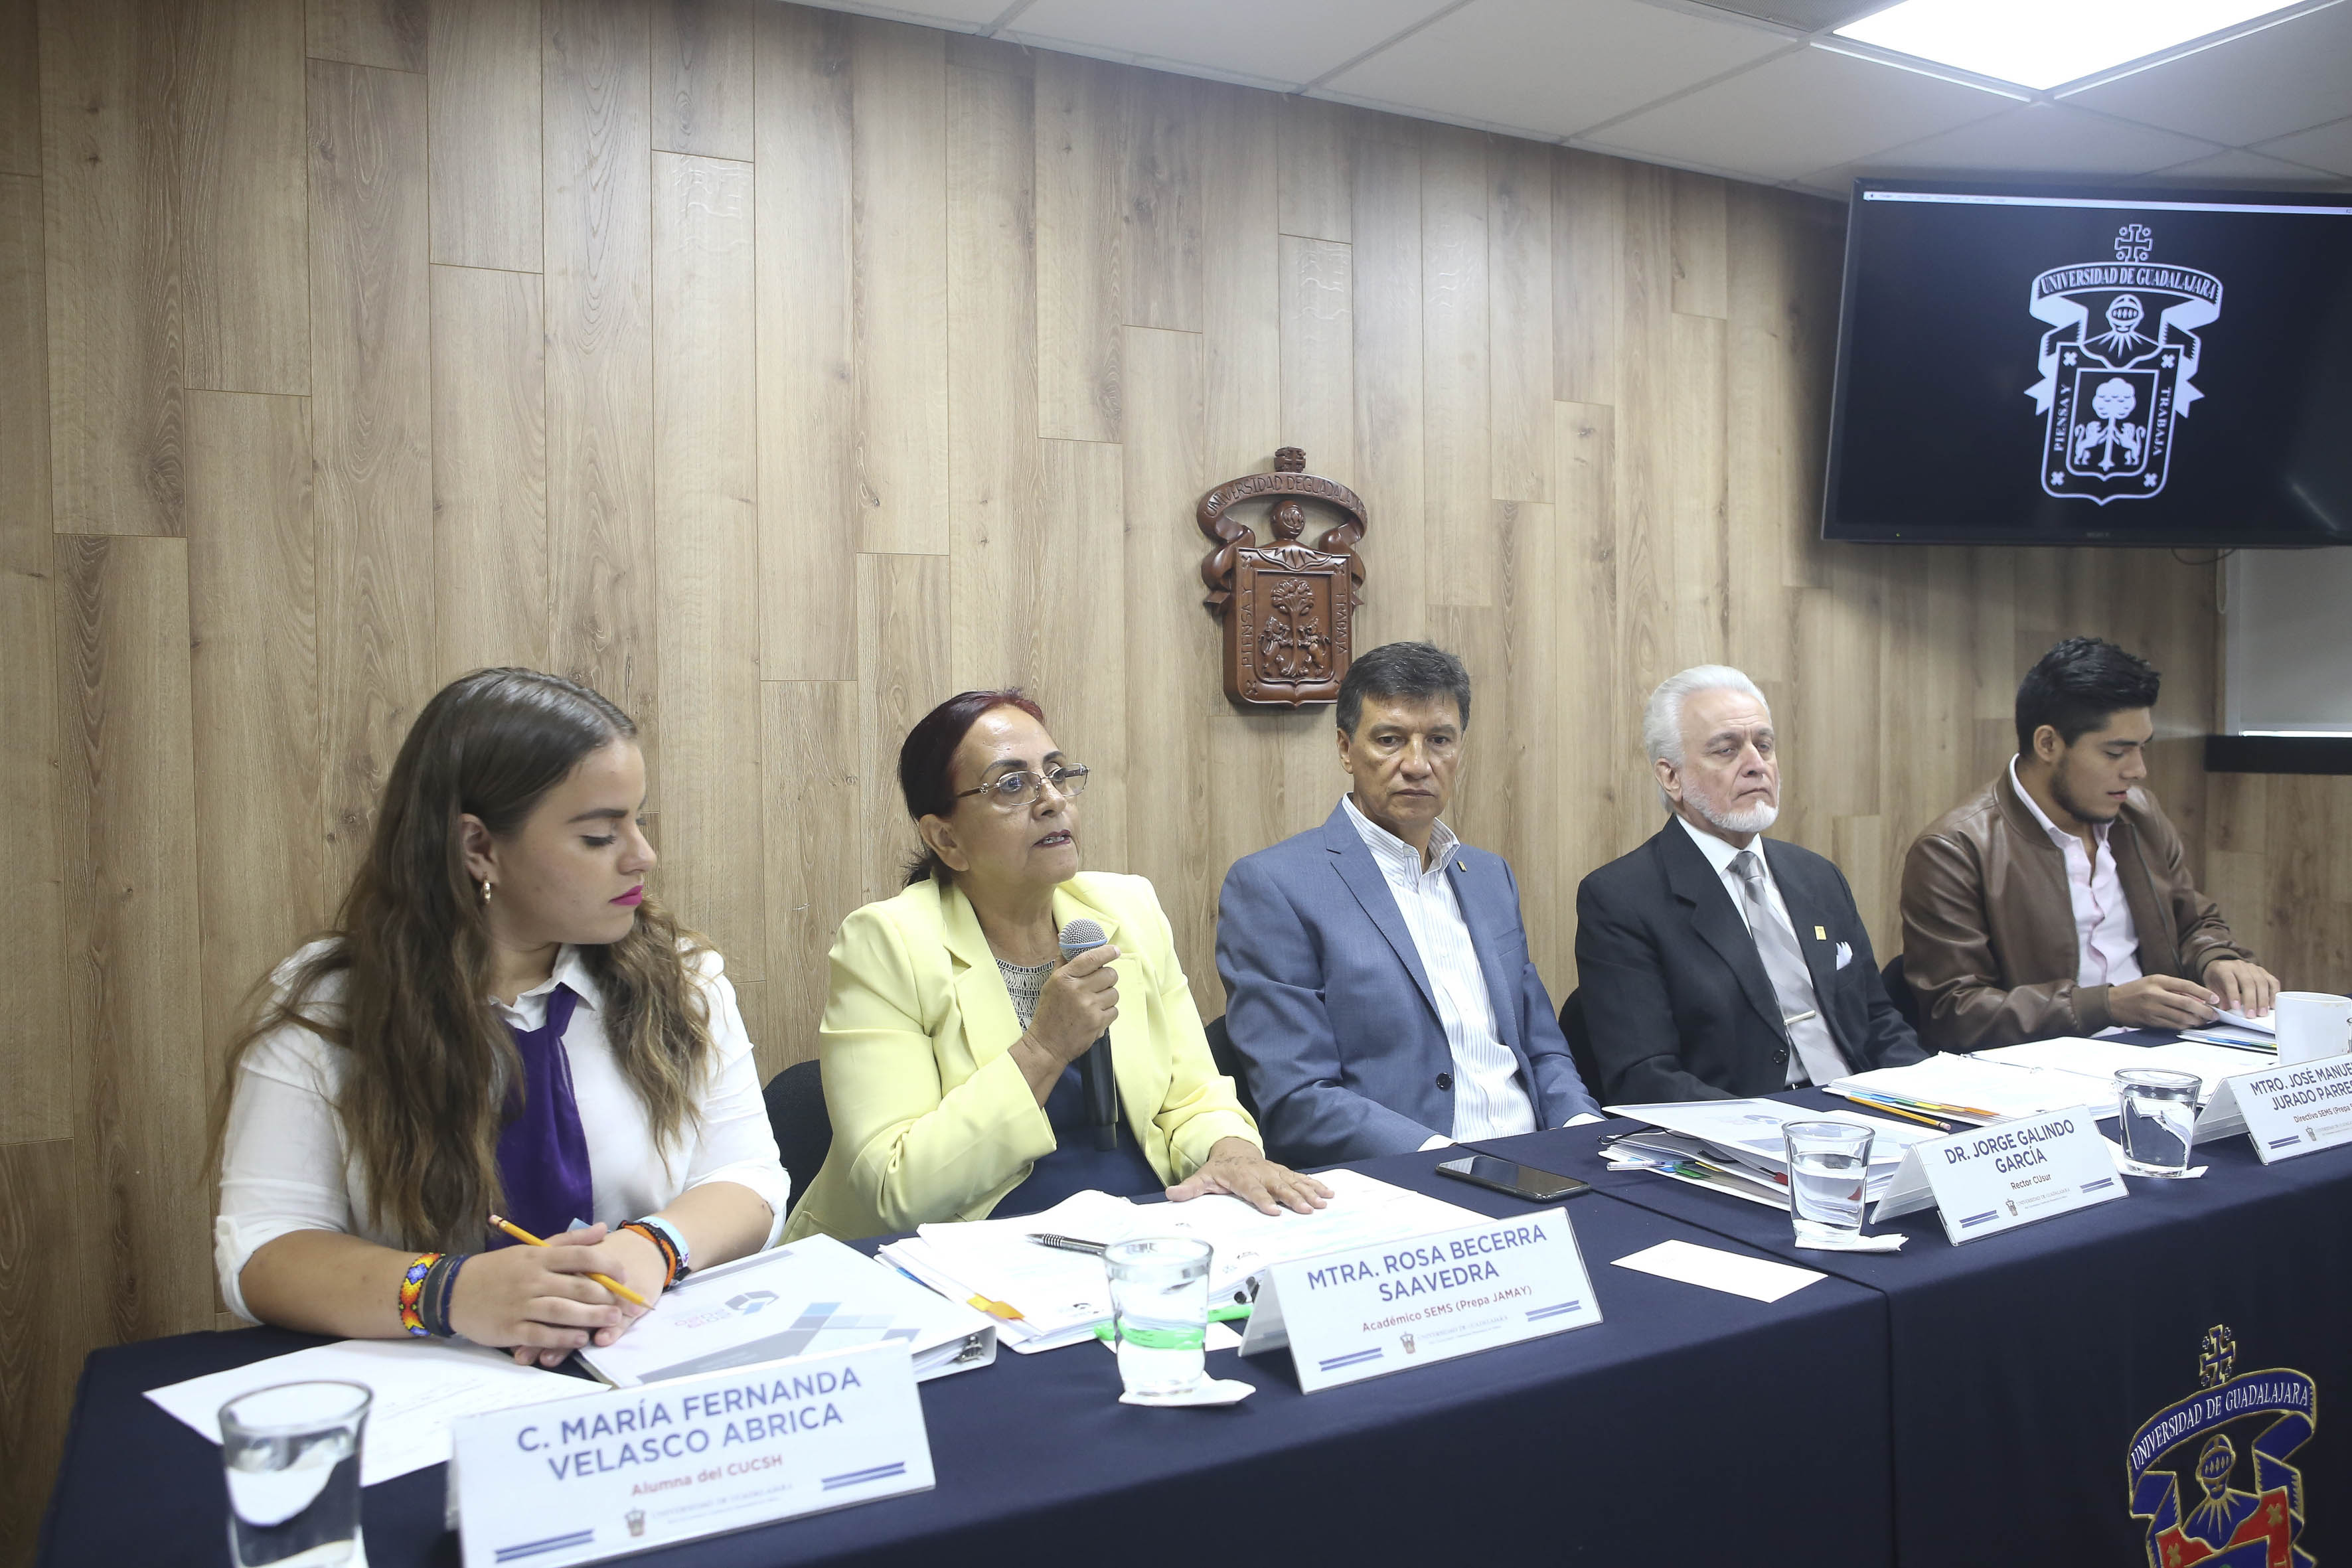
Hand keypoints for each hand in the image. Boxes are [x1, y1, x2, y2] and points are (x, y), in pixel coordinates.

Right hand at [445, 1224, 665, 1367]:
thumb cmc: (498, 1270)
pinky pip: (542, 1334)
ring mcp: (521, 1305)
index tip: (623, 1274)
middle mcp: (532, 1280)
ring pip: (563, 1311)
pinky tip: (581, 1339)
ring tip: (613, 1321)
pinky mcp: (511, 1329)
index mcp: (538, 1257)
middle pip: (577, 1287)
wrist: (454, 1291)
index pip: (580, 1256)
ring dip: (592, 1317)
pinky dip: (564, 1338)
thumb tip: (603, 1228)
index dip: (607, 1265)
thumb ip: (569, 1241)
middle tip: (626, 1304)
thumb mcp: (531, 1249)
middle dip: (606, 1296)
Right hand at [1026, 943, 1120, 1065]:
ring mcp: (1089, 1006)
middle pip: (1109, 975)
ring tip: (1094, 1004)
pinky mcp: (1097, 1022)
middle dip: (1107, 979)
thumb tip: (1069, 945)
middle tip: (1099, 985)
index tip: (1115, 951)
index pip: (1091, 958)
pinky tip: (1095, 1016)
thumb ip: (1063, 965)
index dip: (1106, 952)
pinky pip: (1114, 1011)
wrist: (1047, 1045)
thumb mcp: (1050, 985)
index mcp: (1064, 978)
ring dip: (1107, 998)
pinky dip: (1107, 1014)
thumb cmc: (1048, 1013)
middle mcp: (1077, 990)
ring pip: (1114, 993)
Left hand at [1167, 1137, 1332, 1215]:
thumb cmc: (1218, 1170)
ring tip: (1322, 1204)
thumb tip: (1172, 1194)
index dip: (1262, 1199)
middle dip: (1292, 1198)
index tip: (1273, 1211)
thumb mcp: (1202, 1178)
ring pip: (1293, 1182)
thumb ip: (1190, 1188)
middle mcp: (1260, 1173)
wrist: (1233, 1150)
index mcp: (1240, 1177)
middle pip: (1277, 1186)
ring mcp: (1274, 1172)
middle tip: (1306, 1210)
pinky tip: (1328, 1193)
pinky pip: (1301, 1179)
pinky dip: (1315, 1185)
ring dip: (1308, 1193)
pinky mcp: (1283, 1172)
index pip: (1252, 1189)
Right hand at [2107, 974, 2219, 1030]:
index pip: (2186, 986)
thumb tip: (2198, 998)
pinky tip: (2191, 1025)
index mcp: (2157, 981)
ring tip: (2205, 1021)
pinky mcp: (2151, 1021)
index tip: (2215, 998)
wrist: (2113, 1003)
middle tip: (2214, 1014)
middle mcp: (2155, 994)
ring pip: (2181, 1017)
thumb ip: (2175, 988)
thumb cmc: (2135, 990)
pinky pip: (2173, 1025)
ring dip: (2197, 1021)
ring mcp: (2152, 1009)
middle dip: (2204, 1011)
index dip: (2203, 993)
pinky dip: (2185, 1026)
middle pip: (2187, 1004)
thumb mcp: (2154, 982)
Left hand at [2203, 959, 2277, 1018]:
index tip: (2236, 1007)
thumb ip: (2217, 996)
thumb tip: (2225, 1008)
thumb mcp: (2211, 985)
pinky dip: (2274, 994)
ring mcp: (2253, 968)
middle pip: (2248, 982)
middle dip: (2251, 1000)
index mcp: (2224, 968)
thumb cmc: (2217, 977)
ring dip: (2263, 999)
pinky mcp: (2264, 972)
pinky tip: (2272, 1005)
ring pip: (2262, 982)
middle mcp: (2240, 966)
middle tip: (2252, 1015)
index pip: (2230, 980)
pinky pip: (2272, 981)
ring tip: (2262, 1013)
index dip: (2233, 994)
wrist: (2223, 965)